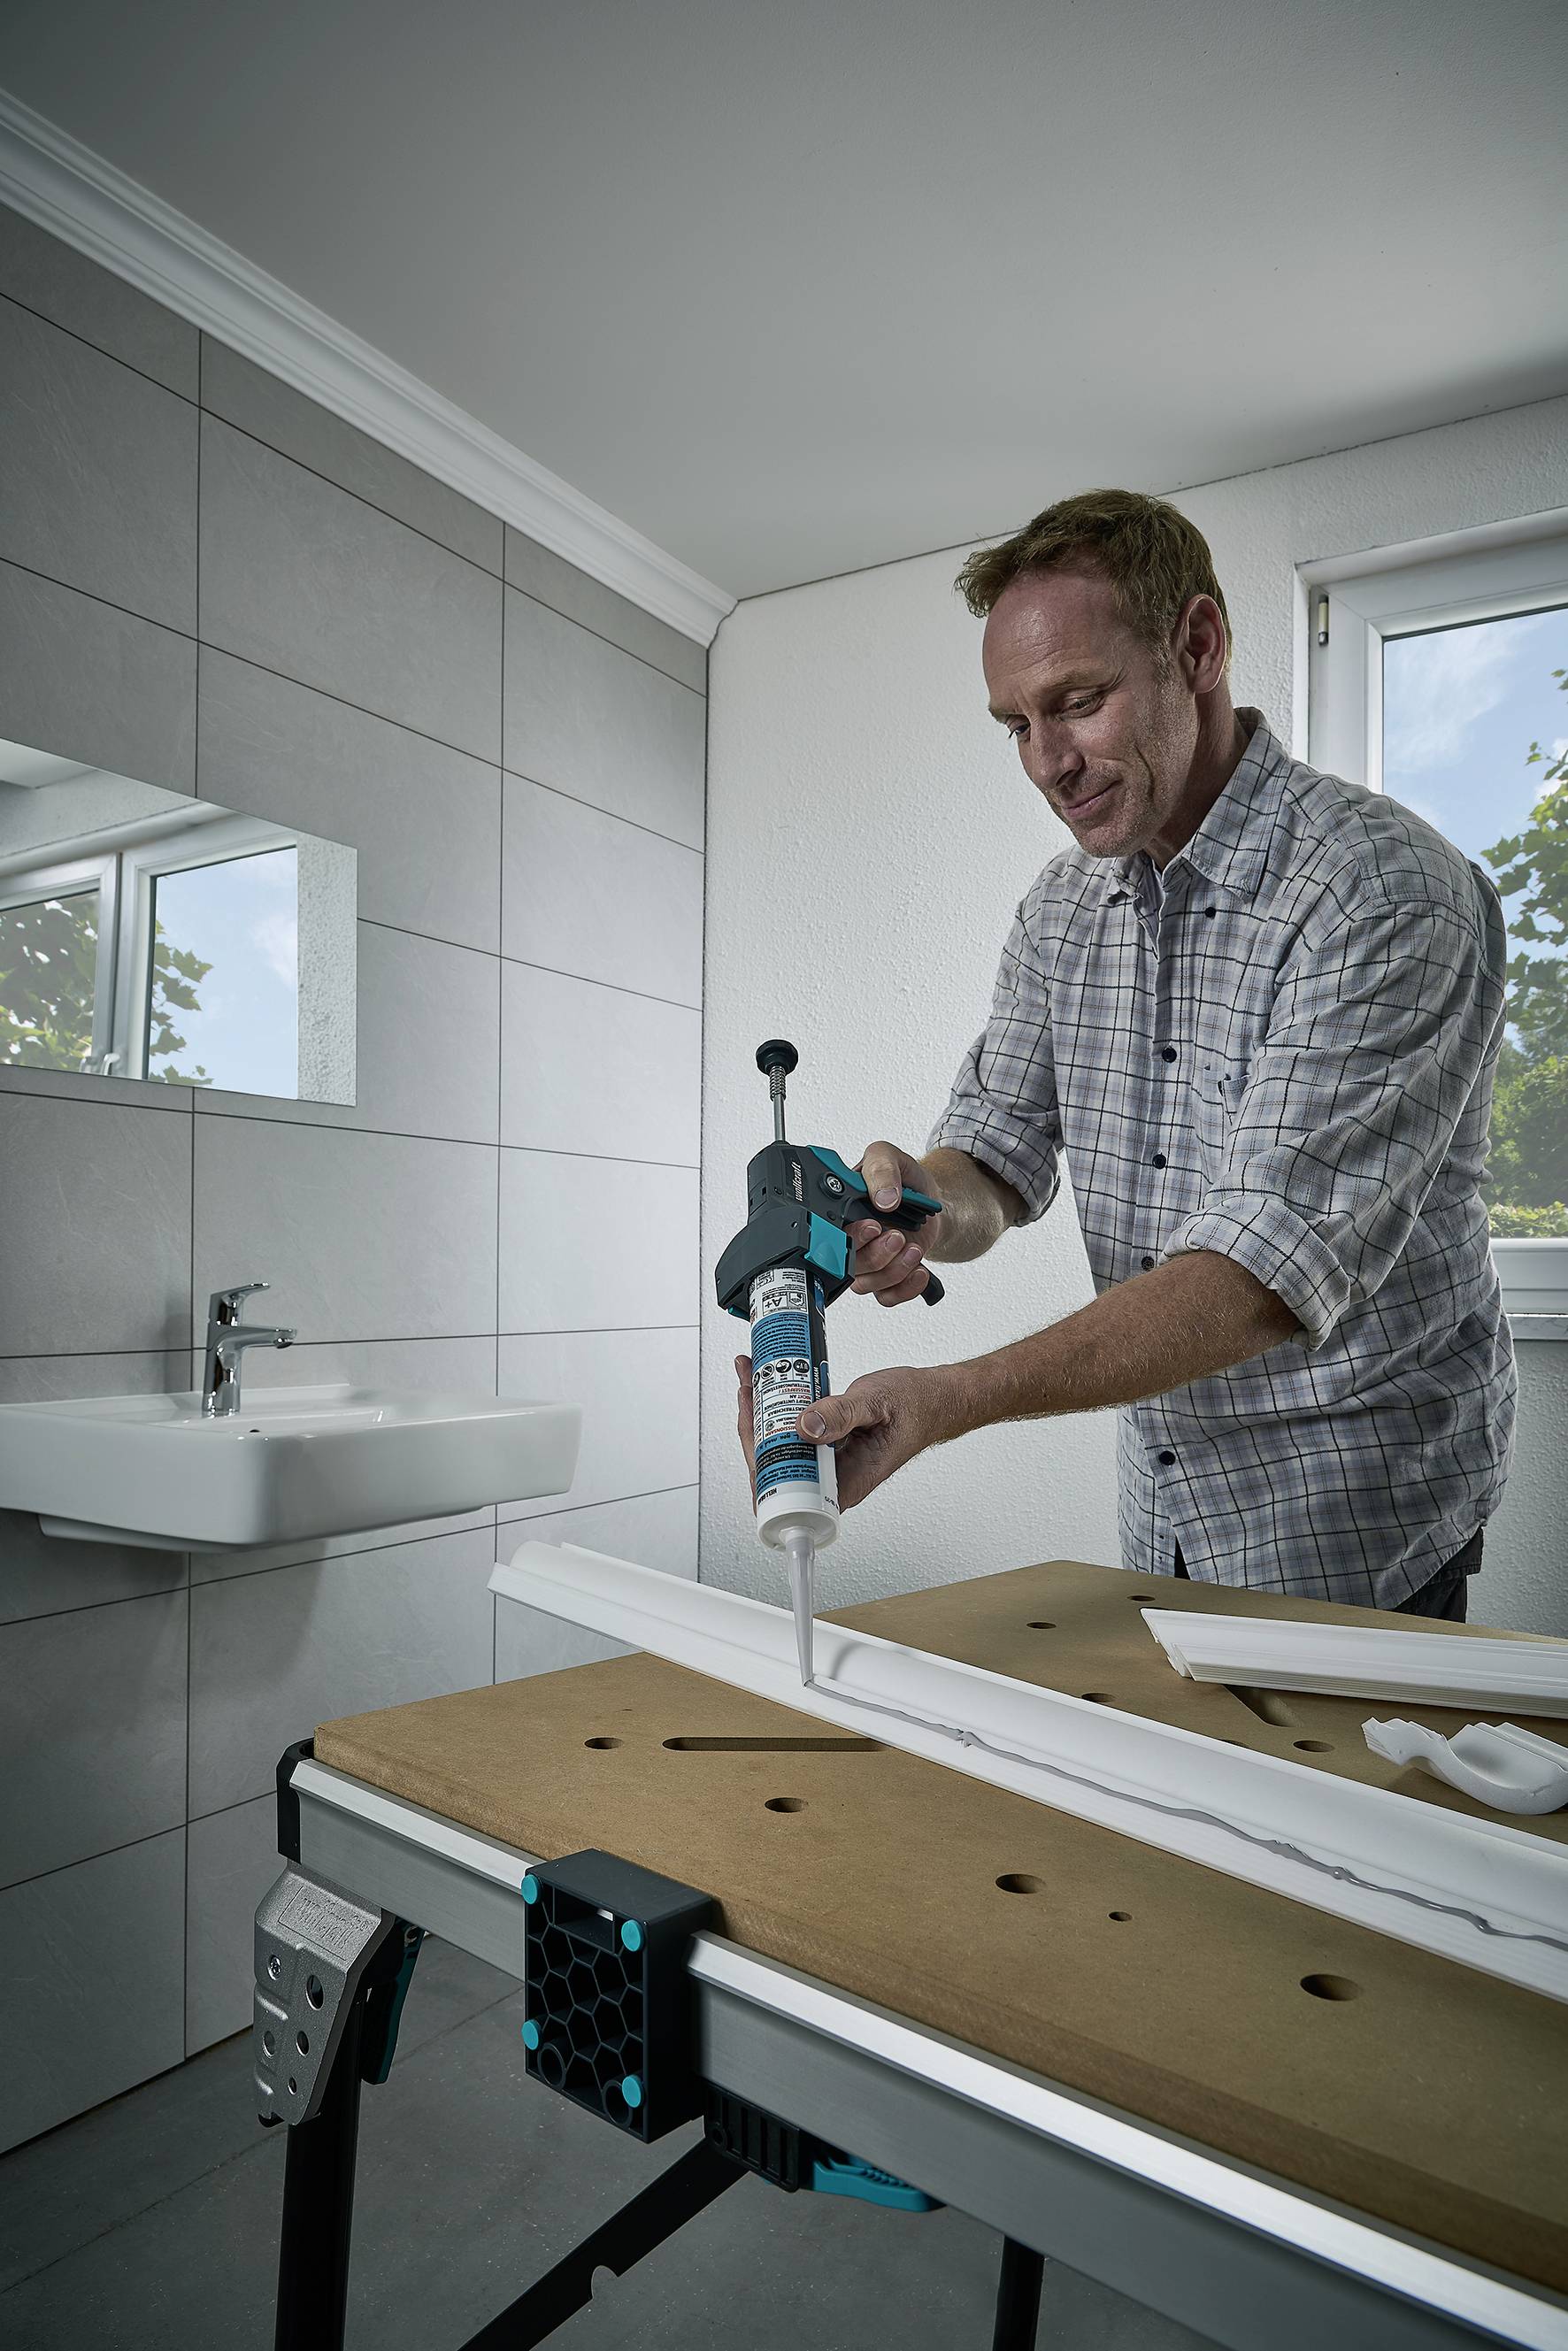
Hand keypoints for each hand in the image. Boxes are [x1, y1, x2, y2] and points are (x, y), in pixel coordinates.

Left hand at [734, 1357, 948, 1512]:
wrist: (934, 1399)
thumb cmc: (916, 1407)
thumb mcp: (877, 1404)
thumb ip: (841, 1415)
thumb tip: (804, 1427)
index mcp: (846, 1482)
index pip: (788, 1488)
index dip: (760, 1463)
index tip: (749, 1426)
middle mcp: (832, 1477)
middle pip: (776, 1464)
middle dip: (754, 1425)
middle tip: (749, 1387)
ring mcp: (827, 1460)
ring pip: (782, 1445)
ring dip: (762, 1413)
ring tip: (752, 1378)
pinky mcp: (826, 1443)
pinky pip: (794, 1431)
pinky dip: (779, 1406)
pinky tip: (770, 1383)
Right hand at [849, 1140, 939, 1306]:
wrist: (934, 1201)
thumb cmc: (905, 1180)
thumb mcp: (889, 1157)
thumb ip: (882, 1169)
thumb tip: (883, 1198)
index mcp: (841, 1212)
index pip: (829, 1234)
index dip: (849, 1237)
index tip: (873, 1227)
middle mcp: (850, 1239)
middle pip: (846, 1265)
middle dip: (874, 1255)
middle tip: (896, 1236)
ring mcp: (868, 1261)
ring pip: (867, 1284)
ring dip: (893, 1270)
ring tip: (913, 1247)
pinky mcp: (888, 1276)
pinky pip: (887, 1297)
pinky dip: (905, 1288)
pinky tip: (920, 1270)